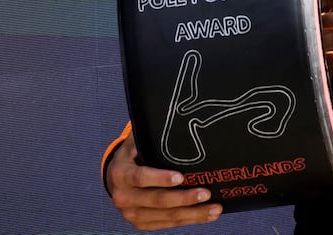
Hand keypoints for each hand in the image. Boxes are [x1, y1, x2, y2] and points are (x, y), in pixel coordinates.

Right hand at [105, 133, 221, 229]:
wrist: (117, 178)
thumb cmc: (133, 155)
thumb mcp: (136, 141)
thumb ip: (151, 131)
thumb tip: (173, 110)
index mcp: (120, 174)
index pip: (140, 177)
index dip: (160, 178)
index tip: (181, 177)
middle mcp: (123, 197)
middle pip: (157, 200)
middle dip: (184, 199)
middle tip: (206, 193)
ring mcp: (132, 214)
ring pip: (166, 216)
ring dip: (193, 214)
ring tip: (215, 208)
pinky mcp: (142, 224)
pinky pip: (168, 224)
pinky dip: (189, 220)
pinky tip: (207, 215)